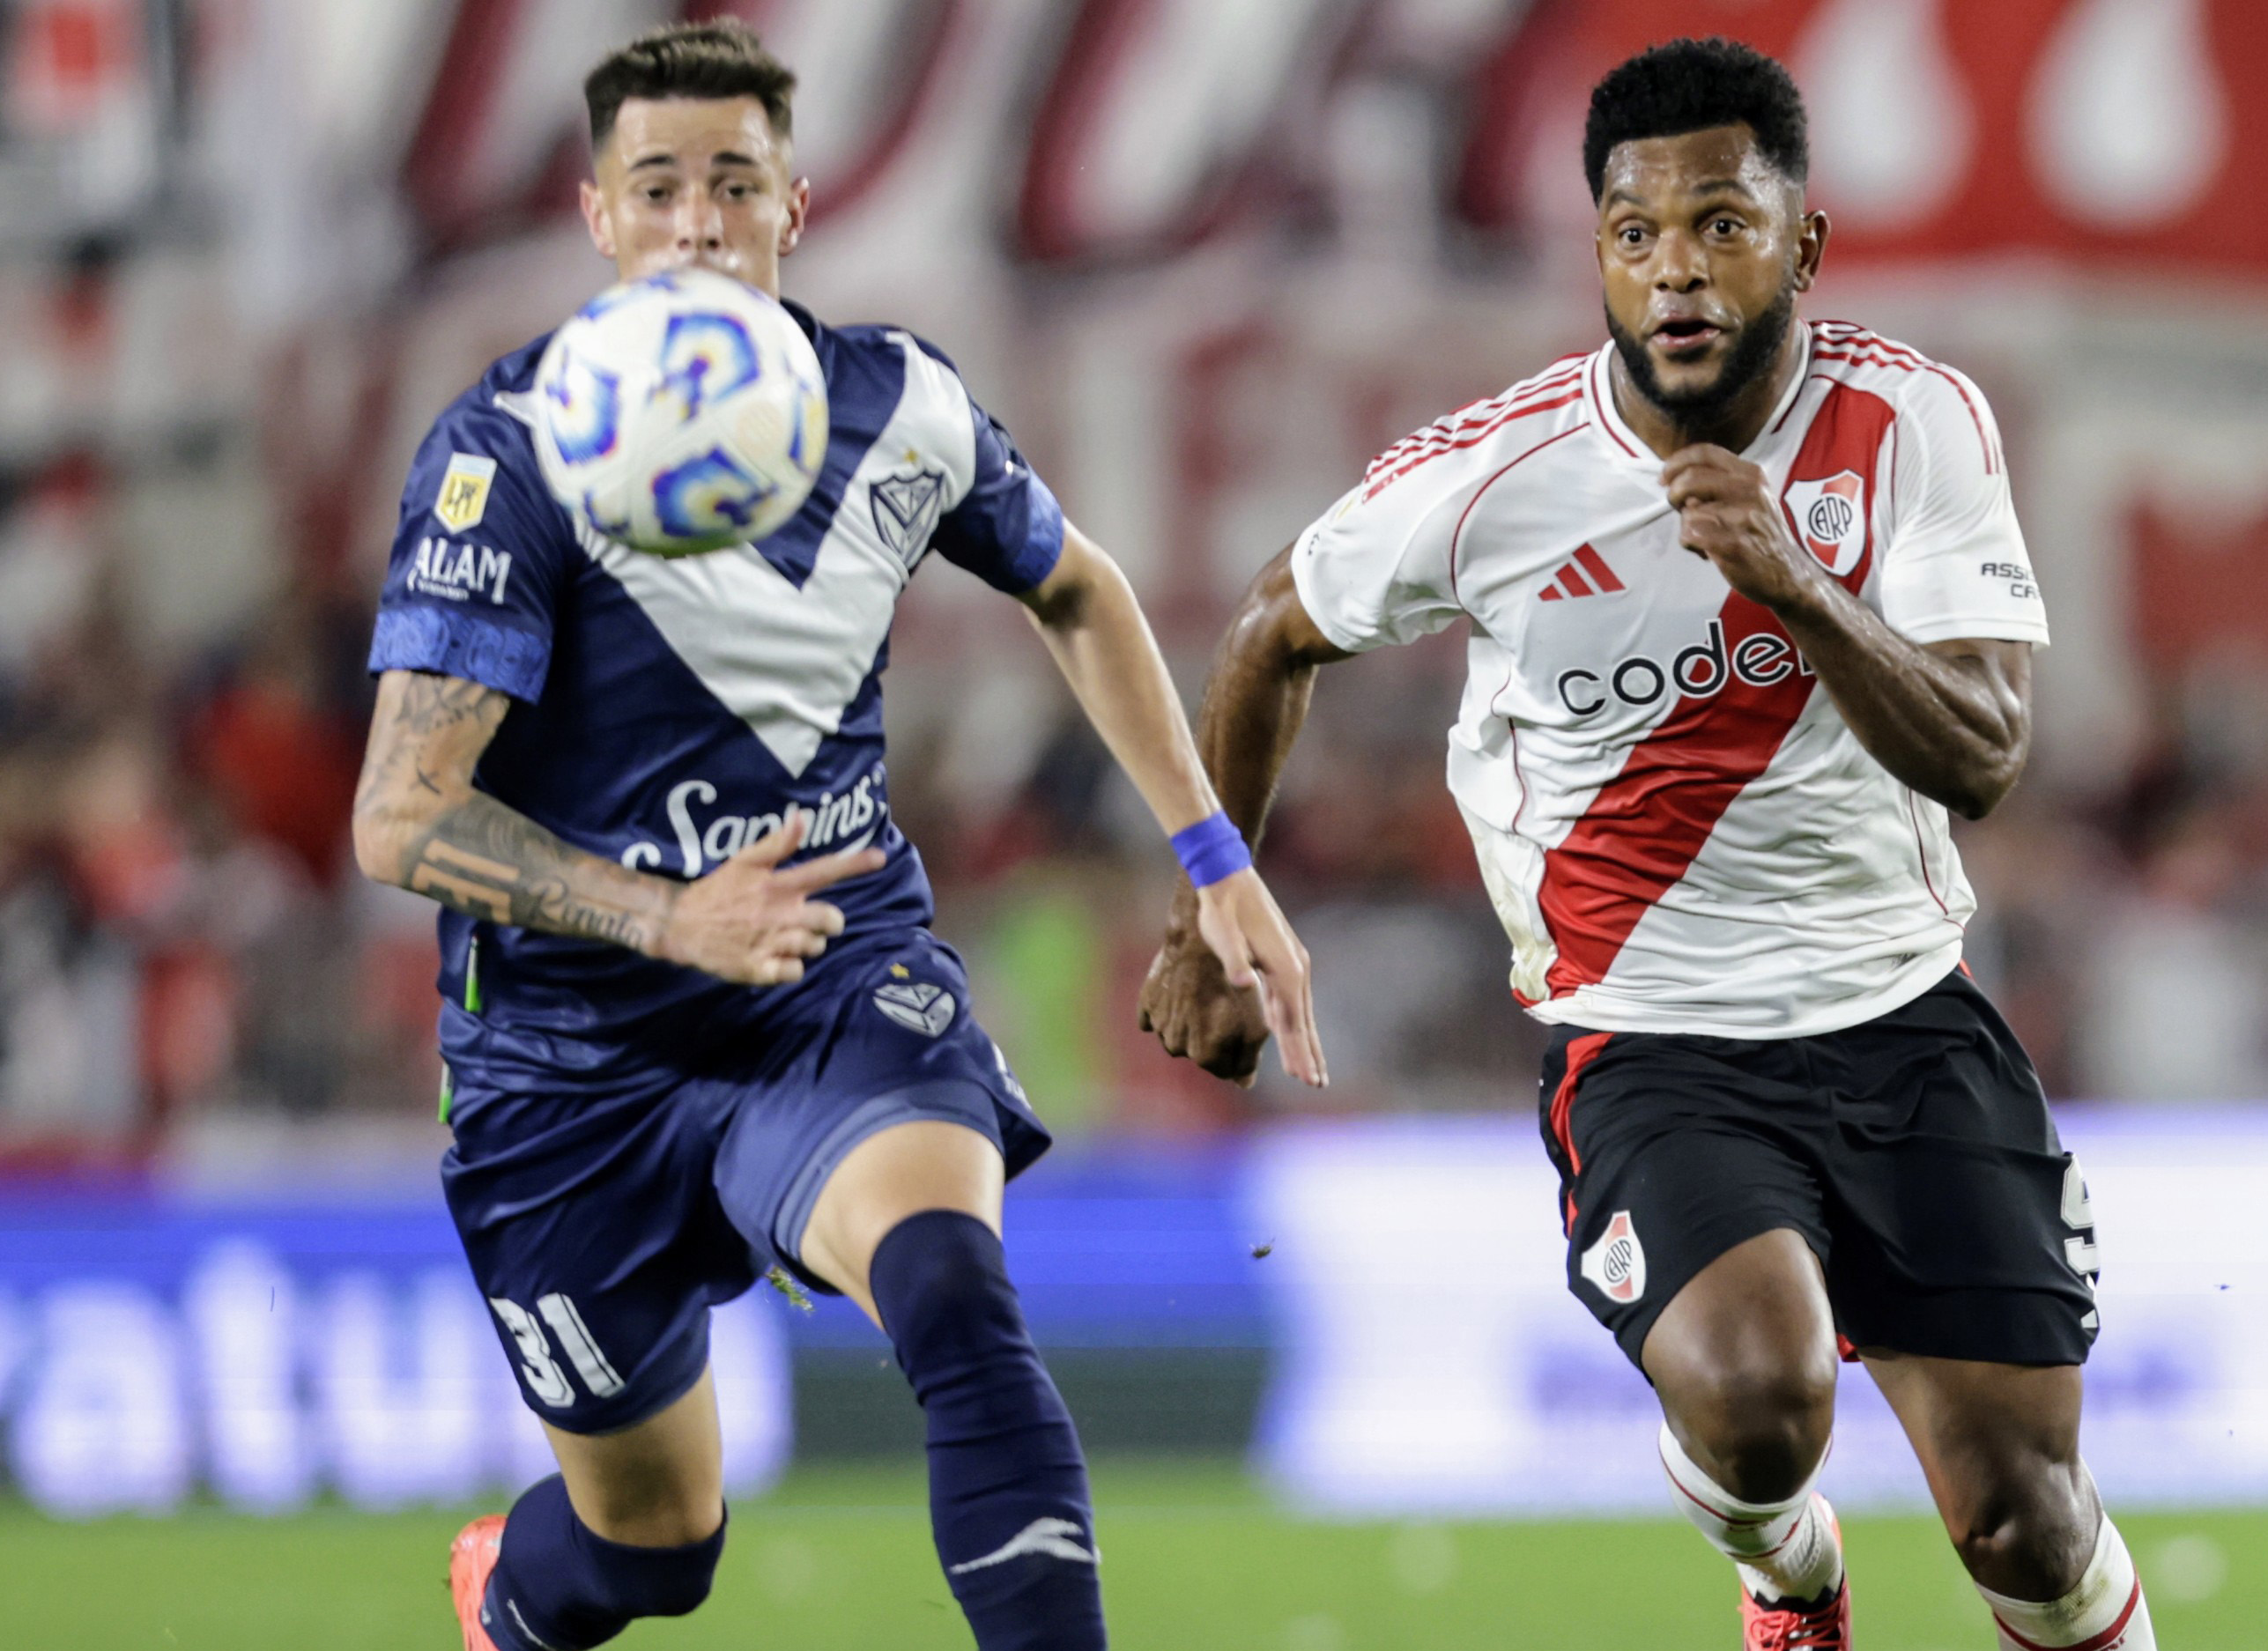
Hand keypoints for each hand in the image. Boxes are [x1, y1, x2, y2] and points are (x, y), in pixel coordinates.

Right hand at [655, 813, 885, 985]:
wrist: (679, 926)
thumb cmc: (718, 891)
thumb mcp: (744, 862)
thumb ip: (777, 843)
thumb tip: (803, 816)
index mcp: (778, 885)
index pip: (823, 870)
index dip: (854, 864)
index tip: (881, 858)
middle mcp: (779, 914)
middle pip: (831, 920)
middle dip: (829, 921)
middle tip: (808, 918)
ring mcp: (770, 943)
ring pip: (815, 947)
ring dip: (807, 943)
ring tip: (783, 936)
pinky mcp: (759, 969)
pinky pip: (794, 972)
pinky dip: (789, 967)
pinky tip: (774, 957)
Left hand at [1138, 871, 1327, 1088]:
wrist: (1228, 878)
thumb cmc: (1220, 910)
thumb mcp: (1222, 935)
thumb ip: (1233, 961)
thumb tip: (1244, 983)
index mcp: (1284, 969)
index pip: (1294, 1021)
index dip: (1299, 1052)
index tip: (1306, 1079)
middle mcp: (1295, 968)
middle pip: (1303, 1020)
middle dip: (1309, 1053)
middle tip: (1317, 1084)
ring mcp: (1291, 962)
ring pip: (1299, 1011)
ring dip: (1303, 1040)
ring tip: (1309, 1068)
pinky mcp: (1282, 958)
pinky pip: (1289, 999)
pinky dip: (1292, 1020)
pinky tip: (1289, 1033)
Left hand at [1662, 445, 1830, 612]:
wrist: (1788, 574)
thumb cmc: (1760, 535)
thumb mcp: (1749, 497)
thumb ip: (1718, 484)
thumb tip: (1678, 480)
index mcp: (1750, 474)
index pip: (1705, 453)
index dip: (1677, 462)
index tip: (1664, 477)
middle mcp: (1750, 490)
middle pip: (1690, 479)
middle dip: (1674, 495)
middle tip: (1680, 510)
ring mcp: (1744, 517)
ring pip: (1689, 513)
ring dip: (1687, 528)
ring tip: (1706, 539)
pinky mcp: (1734, 544)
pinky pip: (1690, 536)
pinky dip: (1691, 545)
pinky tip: (1707, 552)